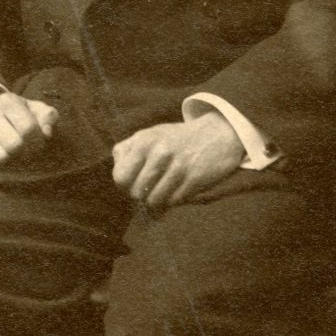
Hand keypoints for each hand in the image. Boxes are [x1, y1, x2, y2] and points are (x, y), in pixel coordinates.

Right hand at [0, 91, 58, 169]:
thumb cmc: (12, 116)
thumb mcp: (32, 109)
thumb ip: (47, 116)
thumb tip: (47, 132)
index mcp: (8, 101)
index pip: (28, 128)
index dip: (36, 141)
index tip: (35, 142)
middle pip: (14, 145)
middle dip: (21, 152)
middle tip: (20, 149)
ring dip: (6, 159)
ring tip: (6, 152)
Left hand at [111, 110, 243, 211]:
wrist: (218, 133)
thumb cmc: (176, 138)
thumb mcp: (149, 135)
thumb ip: (126, 150)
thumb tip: (118, 175)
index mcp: (143, 141)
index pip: (120, 178)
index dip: (125, 186)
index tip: (134, 184)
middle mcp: (159, 153)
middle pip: (137, 193)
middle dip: (142, 195)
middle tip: (151, 190)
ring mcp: (179, 166)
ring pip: (155, 201)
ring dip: (158, 201)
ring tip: (164, 192)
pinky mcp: (195, 179)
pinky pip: (174, 202)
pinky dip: (174, 200)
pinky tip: (178, 190)